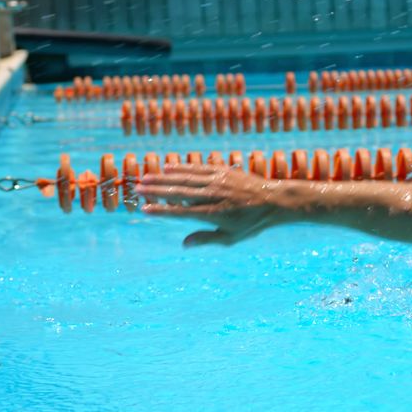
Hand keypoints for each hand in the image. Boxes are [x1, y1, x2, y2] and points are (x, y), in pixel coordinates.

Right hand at [137, 165, 282, 246]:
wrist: (274, 200)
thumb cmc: (252, 223)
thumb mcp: (231, 238)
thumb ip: (206, 239)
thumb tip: (183, 244)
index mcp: (212, 214)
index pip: (181, 212)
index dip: (161, 211)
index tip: (144, 210)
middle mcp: (213, 195)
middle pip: (178, 192)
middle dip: (156, 190)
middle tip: (137, 188)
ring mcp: (218, 181)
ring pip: (185, 178)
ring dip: (164, 177)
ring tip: (146, 177)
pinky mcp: (223, 171)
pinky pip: (199, 168)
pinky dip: (183, 167)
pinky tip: (169, 168)